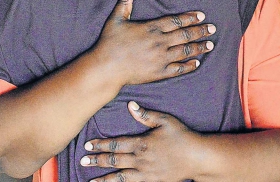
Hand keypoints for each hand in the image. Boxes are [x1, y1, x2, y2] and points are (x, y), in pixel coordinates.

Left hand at [80, 101, 200, 181]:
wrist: (197, 158)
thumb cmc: (182, 136)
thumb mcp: (165, 120)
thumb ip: (146, 115)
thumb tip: (130, 106)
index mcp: (142, 143)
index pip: (116, 145)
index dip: (101, 145)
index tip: (88, 146)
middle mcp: (140, 160)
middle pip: (114, 161)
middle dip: (97, 161)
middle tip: (82, 161)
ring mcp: (145, 173)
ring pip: (120, 177)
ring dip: (104, 179)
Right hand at [92, 0, 215, 86]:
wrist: (106, 68)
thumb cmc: (110, 43)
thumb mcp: (116, 19)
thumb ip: (124, 2)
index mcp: (151, 28)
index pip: (176, 21)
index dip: (190, 18)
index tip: (201, 16)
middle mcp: (159, 42)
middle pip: (185, 35)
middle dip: (201, 31)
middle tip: (212, 28)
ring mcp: (161, 58)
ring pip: (185, 51)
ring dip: (199, 47)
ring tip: (210, 44)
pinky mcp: (159, 73)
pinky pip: (179, 69)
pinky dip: (189, 66)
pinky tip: (197, 63)